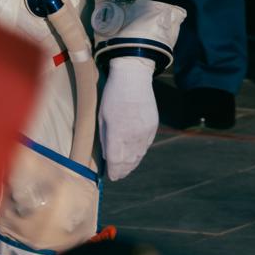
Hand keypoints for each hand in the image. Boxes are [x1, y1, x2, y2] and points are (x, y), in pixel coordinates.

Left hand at [99, 56, 157, 180]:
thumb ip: (105, 138)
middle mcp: (132, 135)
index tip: (111, 176)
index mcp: (117, 132)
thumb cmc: (112, 95)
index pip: (115, 160)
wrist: (134, 77)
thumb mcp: (102, 116)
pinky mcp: (153, 127)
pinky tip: (135, 155)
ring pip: (139, 155)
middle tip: (118, 176)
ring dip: (132, 164)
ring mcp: (145, 132)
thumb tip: (107, 155)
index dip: (114, 171)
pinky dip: (140, 152)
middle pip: (129, 161)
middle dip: (123, 170)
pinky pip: (146, 145)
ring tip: (126, 169)